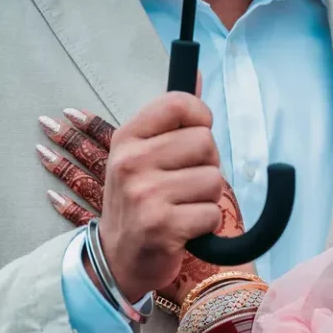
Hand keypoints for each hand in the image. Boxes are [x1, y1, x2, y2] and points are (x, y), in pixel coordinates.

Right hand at [37, 102, 252, 307]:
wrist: (118, 258)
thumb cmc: (140, 201)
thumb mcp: (143, 154)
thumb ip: (172, 117)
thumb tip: (198, 74)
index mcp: (128, 137)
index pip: (179, 103)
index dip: (201, 117)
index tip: (196, 134)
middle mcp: (131, 162)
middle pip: (205, 142)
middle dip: (207, 165)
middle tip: (185, 183)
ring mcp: (145, 194)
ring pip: (214, 180)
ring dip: (207, 198)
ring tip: (182, 207)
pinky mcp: (162, 226)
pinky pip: (212, 213)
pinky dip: (206, 225)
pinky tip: (184, 228)